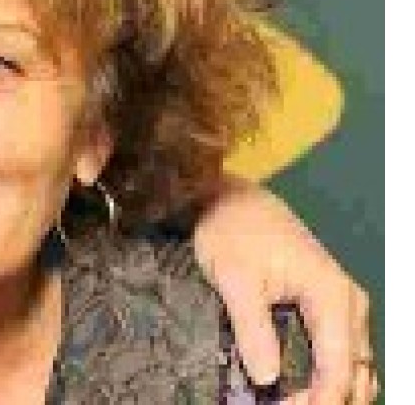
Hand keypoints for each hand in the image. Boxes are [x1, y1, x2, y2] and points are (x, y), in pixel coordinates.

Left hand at [193, 175, 377, 403]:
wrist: (225, 195)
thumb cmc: (230, 231)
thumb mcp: (234, 279)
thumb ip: (252, 330)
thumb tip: (268, 379)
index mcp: (330, 294)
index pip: (338, 367)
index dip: (318, 401)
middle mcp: (345, 299)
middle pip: (355, 369)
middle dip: (328, 399)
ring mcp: (337, 297)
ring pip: (350, 359)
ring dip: (329, 388)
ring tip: (292, 402)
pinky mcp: (322, 296)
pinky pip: (337, 344)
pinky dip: (324, 369)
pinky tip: (298, 384)